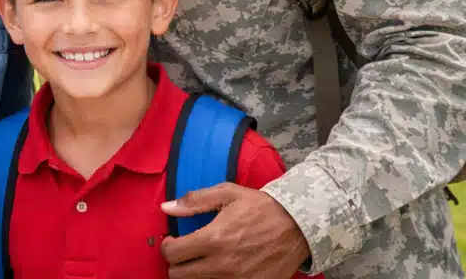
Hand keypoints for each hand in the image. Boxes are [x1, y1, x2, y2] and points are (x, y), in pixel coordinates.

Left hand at [160, 183, 309, 278]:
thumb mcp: (228, 193)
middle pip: (179, 275)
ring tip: (203, 261)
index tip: (173, 241)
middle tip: (186, 253)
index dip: (168, 246)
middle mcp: (222, 264)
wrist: (298, 225)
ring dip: (194, 274)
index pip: (172, 254)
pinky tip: (220, 269)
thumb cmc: (261, 207)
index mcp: (213, 239)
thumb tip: (167, 207)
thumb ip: (194, 201)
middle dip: (178, 263)